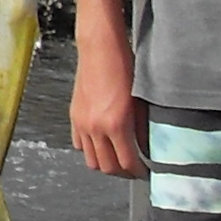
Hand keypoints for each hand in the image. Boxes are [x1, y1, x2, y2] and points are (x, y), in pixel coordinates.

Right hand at [70, 30, 148, 178]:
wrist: (100, 48)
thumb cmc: (122, 66)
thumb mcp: (140, 101)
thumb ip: (142, 128)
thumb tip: (147, 147)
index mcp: (116, 124)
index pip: (127, 162)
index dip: (139, 172)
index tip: (146, 172)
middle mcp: (96, 127)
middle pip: (107, 167)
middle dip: (123, 172)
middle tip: (133, 169)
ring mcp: (82, 123)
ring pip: (91, 160)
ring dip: (105, 164)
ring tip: (117, 159)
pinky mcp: (74, 116)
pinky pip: (79, 144)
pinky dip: (90, 150)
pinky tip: (101, 143)